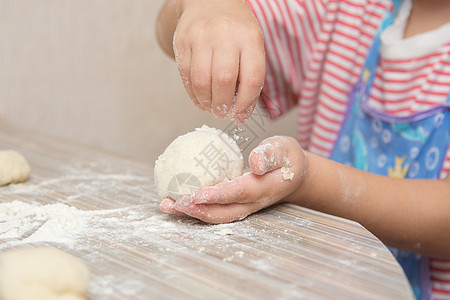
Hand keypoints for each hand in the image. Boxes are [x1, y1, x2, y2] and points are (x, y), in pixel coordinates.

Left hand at [160, 136, 307, 222]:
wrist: (295, 175)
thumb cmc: (288, 158)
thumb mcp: (284, 149)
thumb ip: (271, 155)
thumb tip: (255, 161)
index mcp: (264, 188)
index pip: (238, 193)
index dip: (216, 195)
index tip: (195, 194)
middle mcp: (252, 203)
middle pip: (222, 213)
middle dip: (196, 210)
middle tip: (173, 203)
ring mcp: (244, 207)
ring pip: (216, 216)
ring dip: (191, 213)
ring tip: (167, 205)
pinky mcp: (236, 205)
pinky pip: (215, 210)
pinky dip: (195, 208)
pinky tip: (177, 200)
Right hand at [173, 0, 265, 121]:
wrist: (209, 2)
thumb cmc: (236, 30)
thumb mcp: (252, 45)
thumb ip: (249, 76)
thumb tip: (240, 113)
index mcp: (249, 37)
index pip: (251, 78)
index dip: (246, 104)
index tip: (240, 116)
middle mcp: (225, 35)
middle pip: (224, 81)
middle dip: (223, 105)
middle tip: (223, 113)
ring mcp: (201, 37)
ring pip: (202, 81)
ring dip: (207, 102)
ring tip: (211, 107)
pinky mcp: (182, 41)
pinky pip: (186, 76)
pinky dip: (193, 94)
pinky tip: (200, 98)